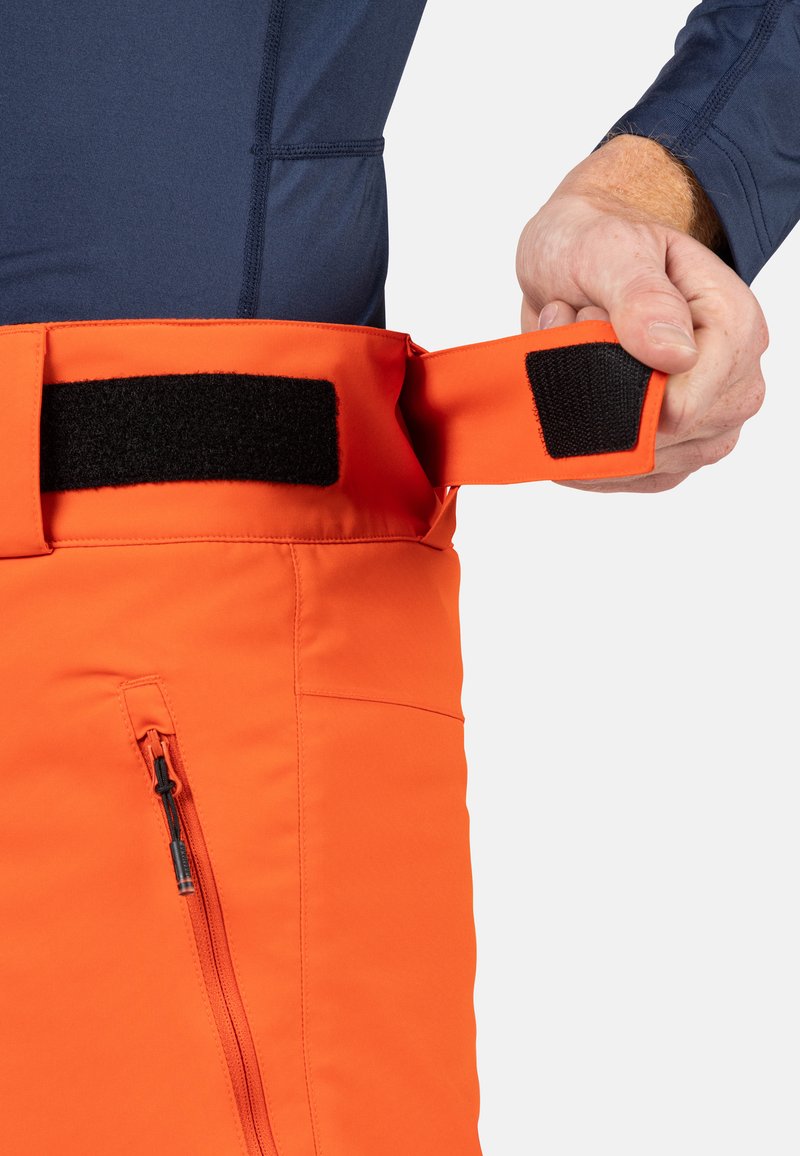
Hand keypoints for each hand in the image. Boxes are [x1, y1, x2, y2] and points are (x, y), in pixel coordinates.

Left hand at [516, 135, 768, 491]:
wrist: (580, 259)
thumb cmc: (599, 244)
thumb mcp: (609, 248)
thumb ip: (641, 297)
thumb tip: (673, 356)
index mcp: (734, 325)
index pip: (683, 406)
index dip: (617, 386)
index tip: (583, 321)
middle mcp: (733, 381)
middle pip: (659, 441)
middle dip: (597, 397)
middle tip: (573, 328)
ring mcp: (708, 423)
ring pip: (640, 465)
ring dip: (586, 422)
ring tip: (574, 353)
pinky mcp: (674, 451)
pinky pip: (630, 477)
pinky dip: (584, 452)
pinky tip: (568, 406)